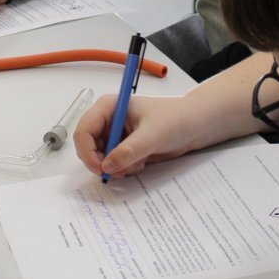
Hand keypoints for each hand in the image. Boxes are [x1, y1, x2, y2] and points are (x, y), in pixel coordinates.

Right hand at [73, 95, 201, 178]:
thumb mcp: (153, 134)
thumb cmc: (176, 119)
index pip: (84, 130)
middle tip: (120, 172)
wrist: (194, 126)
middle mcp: (108, 120)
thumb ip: (129, 150)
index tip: (101, 168)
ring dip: (116, 167)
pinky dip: (124, 169)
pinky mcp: (124, 148)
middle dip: (102, 162)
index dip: (87, 151)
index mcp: (109, 107)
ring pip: (101, 159)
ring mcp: (115, 135)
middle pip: (88, 147)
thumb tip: (107, 166)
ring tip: (137, 164)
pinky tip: (141, 163)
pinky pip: (114, 164)